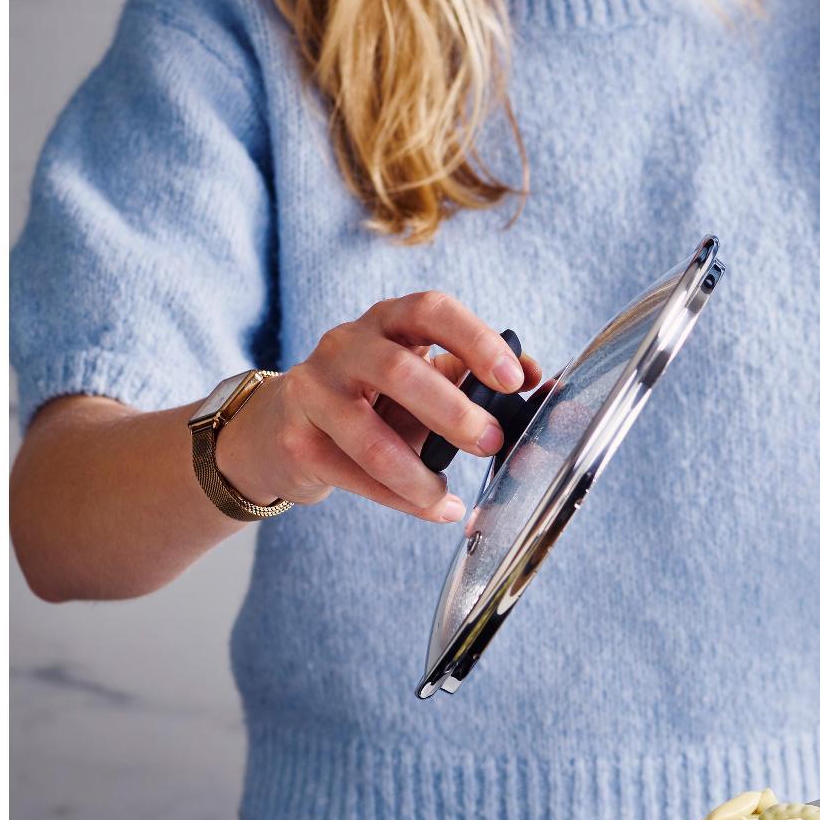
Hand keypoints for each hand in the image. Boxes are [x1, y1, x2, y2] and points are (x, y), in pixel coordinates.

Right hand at [215, 292, 541, 522]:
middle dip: (453, 412)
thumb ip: (473, 374)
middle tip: (491, 442)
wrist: (281, 429)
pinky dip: (401, 500)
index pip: (431, 310)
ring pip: (370, 434)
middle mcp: (346, 345)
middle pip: (399, 370)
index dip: (475, 339)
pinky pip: (354, 475)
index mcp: (387, 321)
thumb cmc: (369, 399)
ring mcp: (314, 390)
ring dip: (419, 473)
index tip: (514, 378)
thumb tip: (537, 377)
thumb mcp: (420, 376)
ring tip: (449, 495)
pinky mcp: (297, 439)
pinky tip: (436, 509)